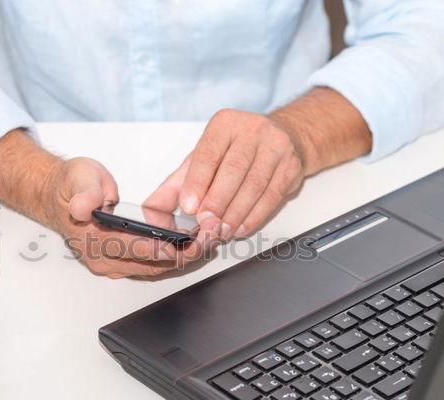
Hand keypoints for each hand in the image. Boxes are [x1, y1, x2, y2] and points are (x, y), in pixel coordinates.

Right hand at [45, 157, 210, 277]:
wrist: (62, 198)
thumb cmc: (71, 188)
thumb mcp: (77, 178)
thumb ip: (84, 192)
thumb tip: (85, 206)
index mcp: (90, 238)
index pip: (126, 248)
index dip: (153, 248)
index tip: (176, 246)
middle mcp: (102, 258)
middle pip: (148, 264)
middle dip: (180, 255)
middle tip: (206, 241)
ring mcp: (113, 265)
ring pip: (155, 269)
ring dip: (183, 259)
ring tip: (208, 242)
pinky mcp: (124, 264)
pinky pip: (153, 267)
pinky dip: (175, 259)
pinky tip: (194, 246)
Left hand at [147, 109, 305, 239]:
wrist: (284, 136)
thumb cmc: (237, 149)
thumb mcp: (204, 157)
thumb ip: (178, 182)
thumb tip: (152, 207)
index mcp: (224, 124)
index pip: (208, 154)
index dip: (197, 182)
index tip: (188, 207)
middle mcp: (252, 130)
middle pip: (233, 171)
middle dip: (217, 202)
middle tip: (206, 225)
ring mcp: (276, 146)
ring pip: (254, 185)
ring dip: (236, 213)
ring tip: (221, 230)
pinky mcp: (292, 165)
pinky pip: (272, 195)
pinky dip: (255, 216)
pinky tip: (241, 227)